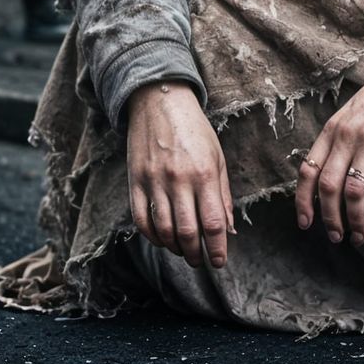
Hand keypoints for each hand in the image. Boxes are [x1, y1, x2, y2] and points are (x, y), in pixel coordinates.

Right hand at [126, 81, 235, 269]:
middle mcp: (179, 180)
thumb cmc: (194, 130)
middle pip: (188, 233)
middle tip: (200, 261)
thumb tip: (228, 230)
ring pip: (163, 230)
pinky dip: (152, 236)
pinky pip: (140, 219)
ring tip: (182, 251)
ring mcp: (154, 181)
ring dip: (175, 248)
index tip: (219, 262)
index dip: (217, 249)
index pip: (213, 224)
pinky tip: (162, 238)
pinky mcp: (135, 181)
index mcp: (204, 174)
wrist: (159, 102)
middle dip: (195, 255)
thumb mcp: (217, 157)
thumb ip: (223, 195)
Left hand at [293, 64, 363, 245]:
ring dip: (354, 220)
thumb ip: (335, 144)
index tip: (305, 223)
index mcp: (331, 130)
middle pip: (328, 187)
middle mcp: (346, 137)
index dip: (303, 201)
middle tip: (336, 237)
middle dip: (330, 218)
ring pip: (354, 192)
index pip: (307, 171)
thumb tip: (324, 183)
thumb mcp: (348, 117)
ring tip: (359, 236)